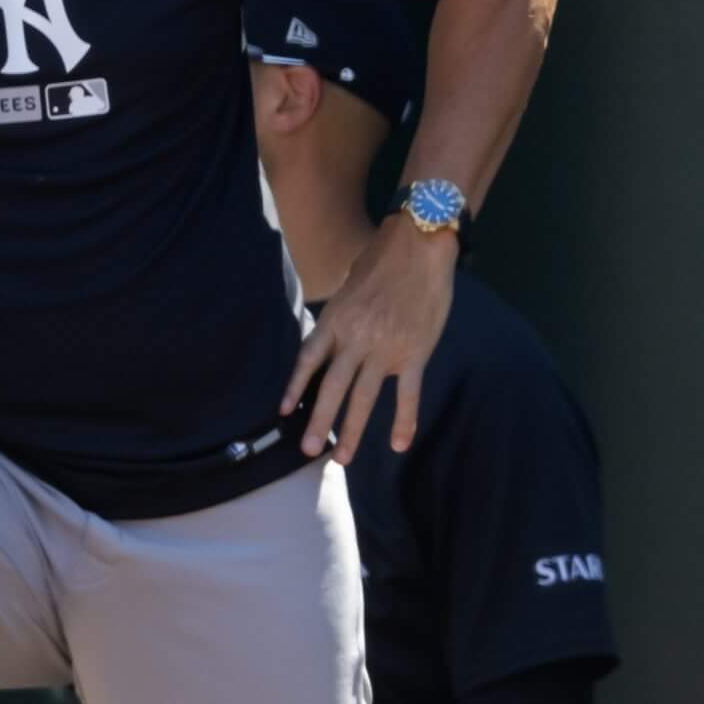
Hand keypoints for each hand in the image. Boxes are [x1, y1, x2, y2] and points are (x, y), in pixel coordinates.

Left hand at [280, 219, 460, 463]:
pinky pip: (408, 394)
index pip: (309, 360)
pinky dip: (404, 421)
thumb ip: (342, 314)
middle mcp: (356, 339)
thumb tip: (335, 334)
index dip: (295, 387)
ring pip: (364, 398)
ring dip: (352, 431)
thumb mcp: (349, 284)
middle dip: (319, 422)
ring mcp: (385, 349)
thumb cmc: (383, 258)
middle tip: (308, 451)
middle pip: (332, 388)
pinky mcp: (414, 353)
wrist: (419, 245)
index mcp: (336, 320)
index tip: (284, 411)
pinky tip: (399, 444)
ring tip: (342, 459)